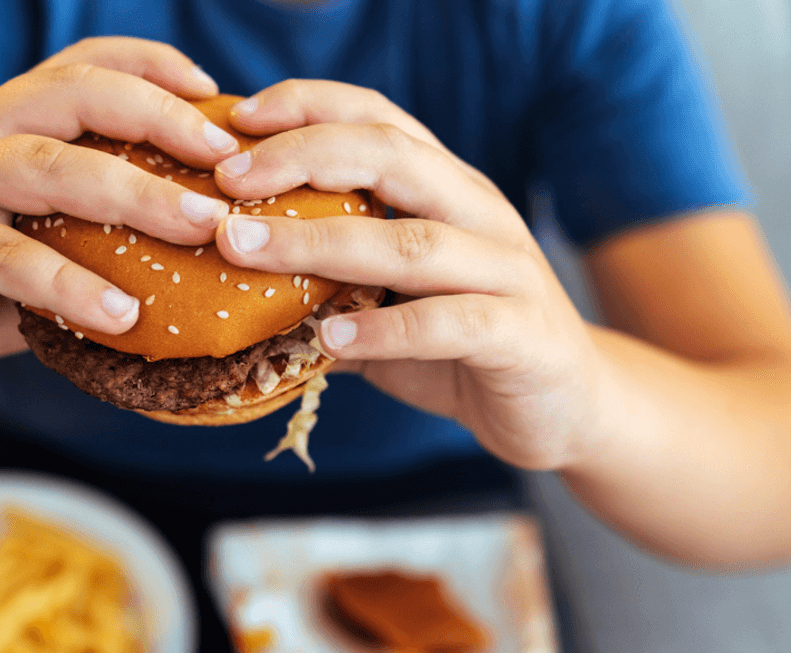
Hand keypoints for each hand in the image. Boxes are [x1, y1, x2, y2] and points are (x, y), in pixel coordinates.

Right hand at [0, 38, 239, 390]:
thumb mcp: (14, 258)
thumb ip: (76, 249)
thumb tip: (176, 276)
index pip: (81, 68)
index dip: (151, 67)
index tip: (215, 93)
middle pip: (77, 97)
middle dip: (162, 118)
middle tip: (228, 157)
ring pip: (49, 165)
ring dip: (135, 193)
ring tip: (203, 227)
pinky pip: (5, 256)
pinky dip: (68, 284)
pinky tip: (123, 314)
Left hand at [212, 80, 605, 470]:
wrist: (564, 406)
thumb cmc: (458, 347)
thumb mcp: (385, 301)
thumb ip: (323, 283)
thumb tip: (226, 280)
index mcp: (445, 188)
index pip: (377, 119)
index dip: (308, 107)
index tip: (237, 120)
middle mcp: (479, 212)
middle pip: (392, 158)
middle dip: (302, 158)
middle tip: (228, 180)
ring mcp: (507, 271)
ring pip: (412, 242)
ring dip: (320, 243)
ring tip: (246, 250)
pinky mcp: (523, 335)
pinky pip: (451, 323)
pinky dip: (385, 330)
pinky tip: (330, 339)